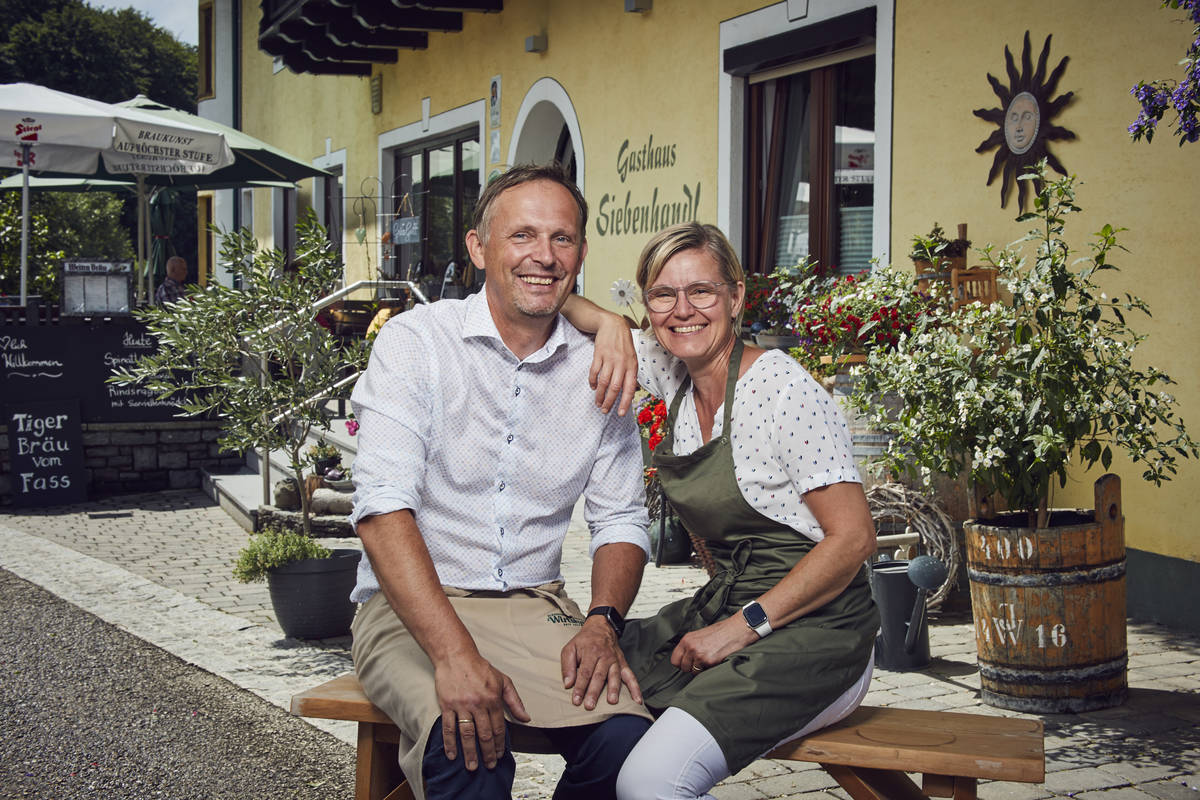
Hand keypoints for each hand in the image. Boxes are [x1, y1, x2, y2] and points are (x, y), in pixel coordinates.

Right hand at [434, 653, 529, 770]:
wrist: (456, 655)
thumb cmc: (480, 668)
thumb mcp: (503, 681)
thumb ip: (515, 701)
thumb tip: (526, 718)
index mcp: (493, 699)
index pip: (498, 727)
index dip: (500, 743)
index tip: (500, 755)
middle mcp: (478, 704)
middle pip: (484, 734)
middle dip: (487, 753)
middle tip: (489, 766)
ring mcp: (461, 705)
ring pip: (467, 734)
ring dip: (470, 753)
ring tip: (472, 767)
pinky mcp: (447, 705)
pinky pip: (449, 727)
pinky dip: (450, 743)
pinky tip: (452, 755)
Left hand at [561, 617, 642, 708]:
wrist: (601, 627)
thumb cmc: (584, 641)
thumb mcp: (570, 648)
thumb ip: (567, 666)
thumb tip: (568, 683)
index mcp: (590, 652)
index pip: (584, 672)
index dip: (580, 687)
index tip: (576, 700)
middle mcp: (604, 656)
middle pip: (599, 676)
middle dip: (594, 692)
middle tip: (590, 705)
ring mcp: (615, 661)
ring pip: (614, 676)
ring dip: (614, 689)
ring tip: (612, 701)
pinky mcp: (623, 664)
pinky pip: (631, 676)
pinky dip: (635, 688)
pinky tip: (637, 700)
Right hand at [589, 317, 638, 415]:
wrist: (613, 325)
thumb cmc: (624, 344)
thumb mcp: (632, 358)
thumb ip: (631, 374)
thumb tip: (630, 393)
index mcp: (632, 366)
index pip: (629, 388)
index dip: (625, 402)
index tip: (621, 413)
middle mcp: (622, 363)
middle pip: (615, 387)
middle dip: (609, 402)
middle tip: (605, 411)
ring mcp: (610, 359)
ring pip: (603, 382)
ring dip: (600, 394)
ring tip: (598, 403)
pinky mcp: (599, 354)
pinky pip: (594, 372)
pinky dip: (592, 381)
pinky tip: (593, 387)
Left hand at [670, 614, 758, 673]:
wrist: (736, 630)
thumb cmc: (721, 632)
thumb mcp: (700, 635)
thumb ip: (690, 646)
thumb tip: (685, 658)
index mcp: (687, 639)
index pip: (674, 659)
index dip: (681, 663)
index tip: (687, 663)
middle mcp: (691, 646)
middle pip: (683, 667)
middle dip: (691, 667)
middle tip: (700, 663)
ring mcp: (699, 654)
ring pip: (693, 671)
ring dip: (700, 669)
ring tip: (709, 660)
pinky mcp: (709, 661)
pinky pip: (703, 672)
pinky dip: (708, 669)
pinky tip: (714, 660)